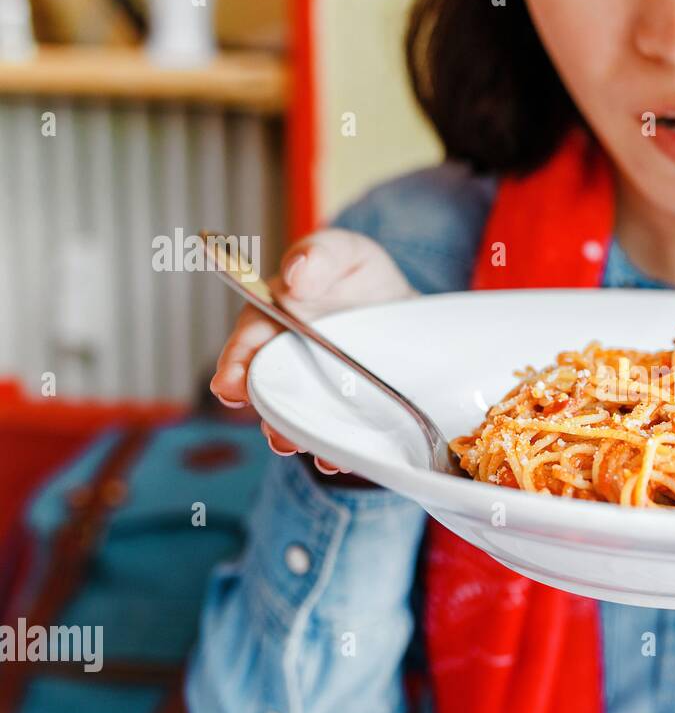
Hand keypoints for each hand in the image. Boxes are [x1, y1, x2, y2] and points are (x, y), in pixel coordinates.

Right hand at [209, 229, 417, 471]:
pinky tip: (338, 460)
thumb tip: (296, 274)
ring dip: (297, 438)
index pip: (246, 343)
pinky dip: (334, 450)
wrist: (404, 308)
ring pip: (297, 419)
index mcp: (274, 320)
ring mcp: (314, 390)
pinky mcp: (343, 412)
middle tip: (276, 432)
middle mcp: (286, 361)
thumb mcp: (345, 252)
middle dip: (268, 414)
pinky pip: (333, 434)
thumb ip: (320, 256)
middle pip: (268, 392)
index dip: (235, 366)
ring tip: (304, 449)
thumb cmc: (360, 275)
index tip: (231, 385)